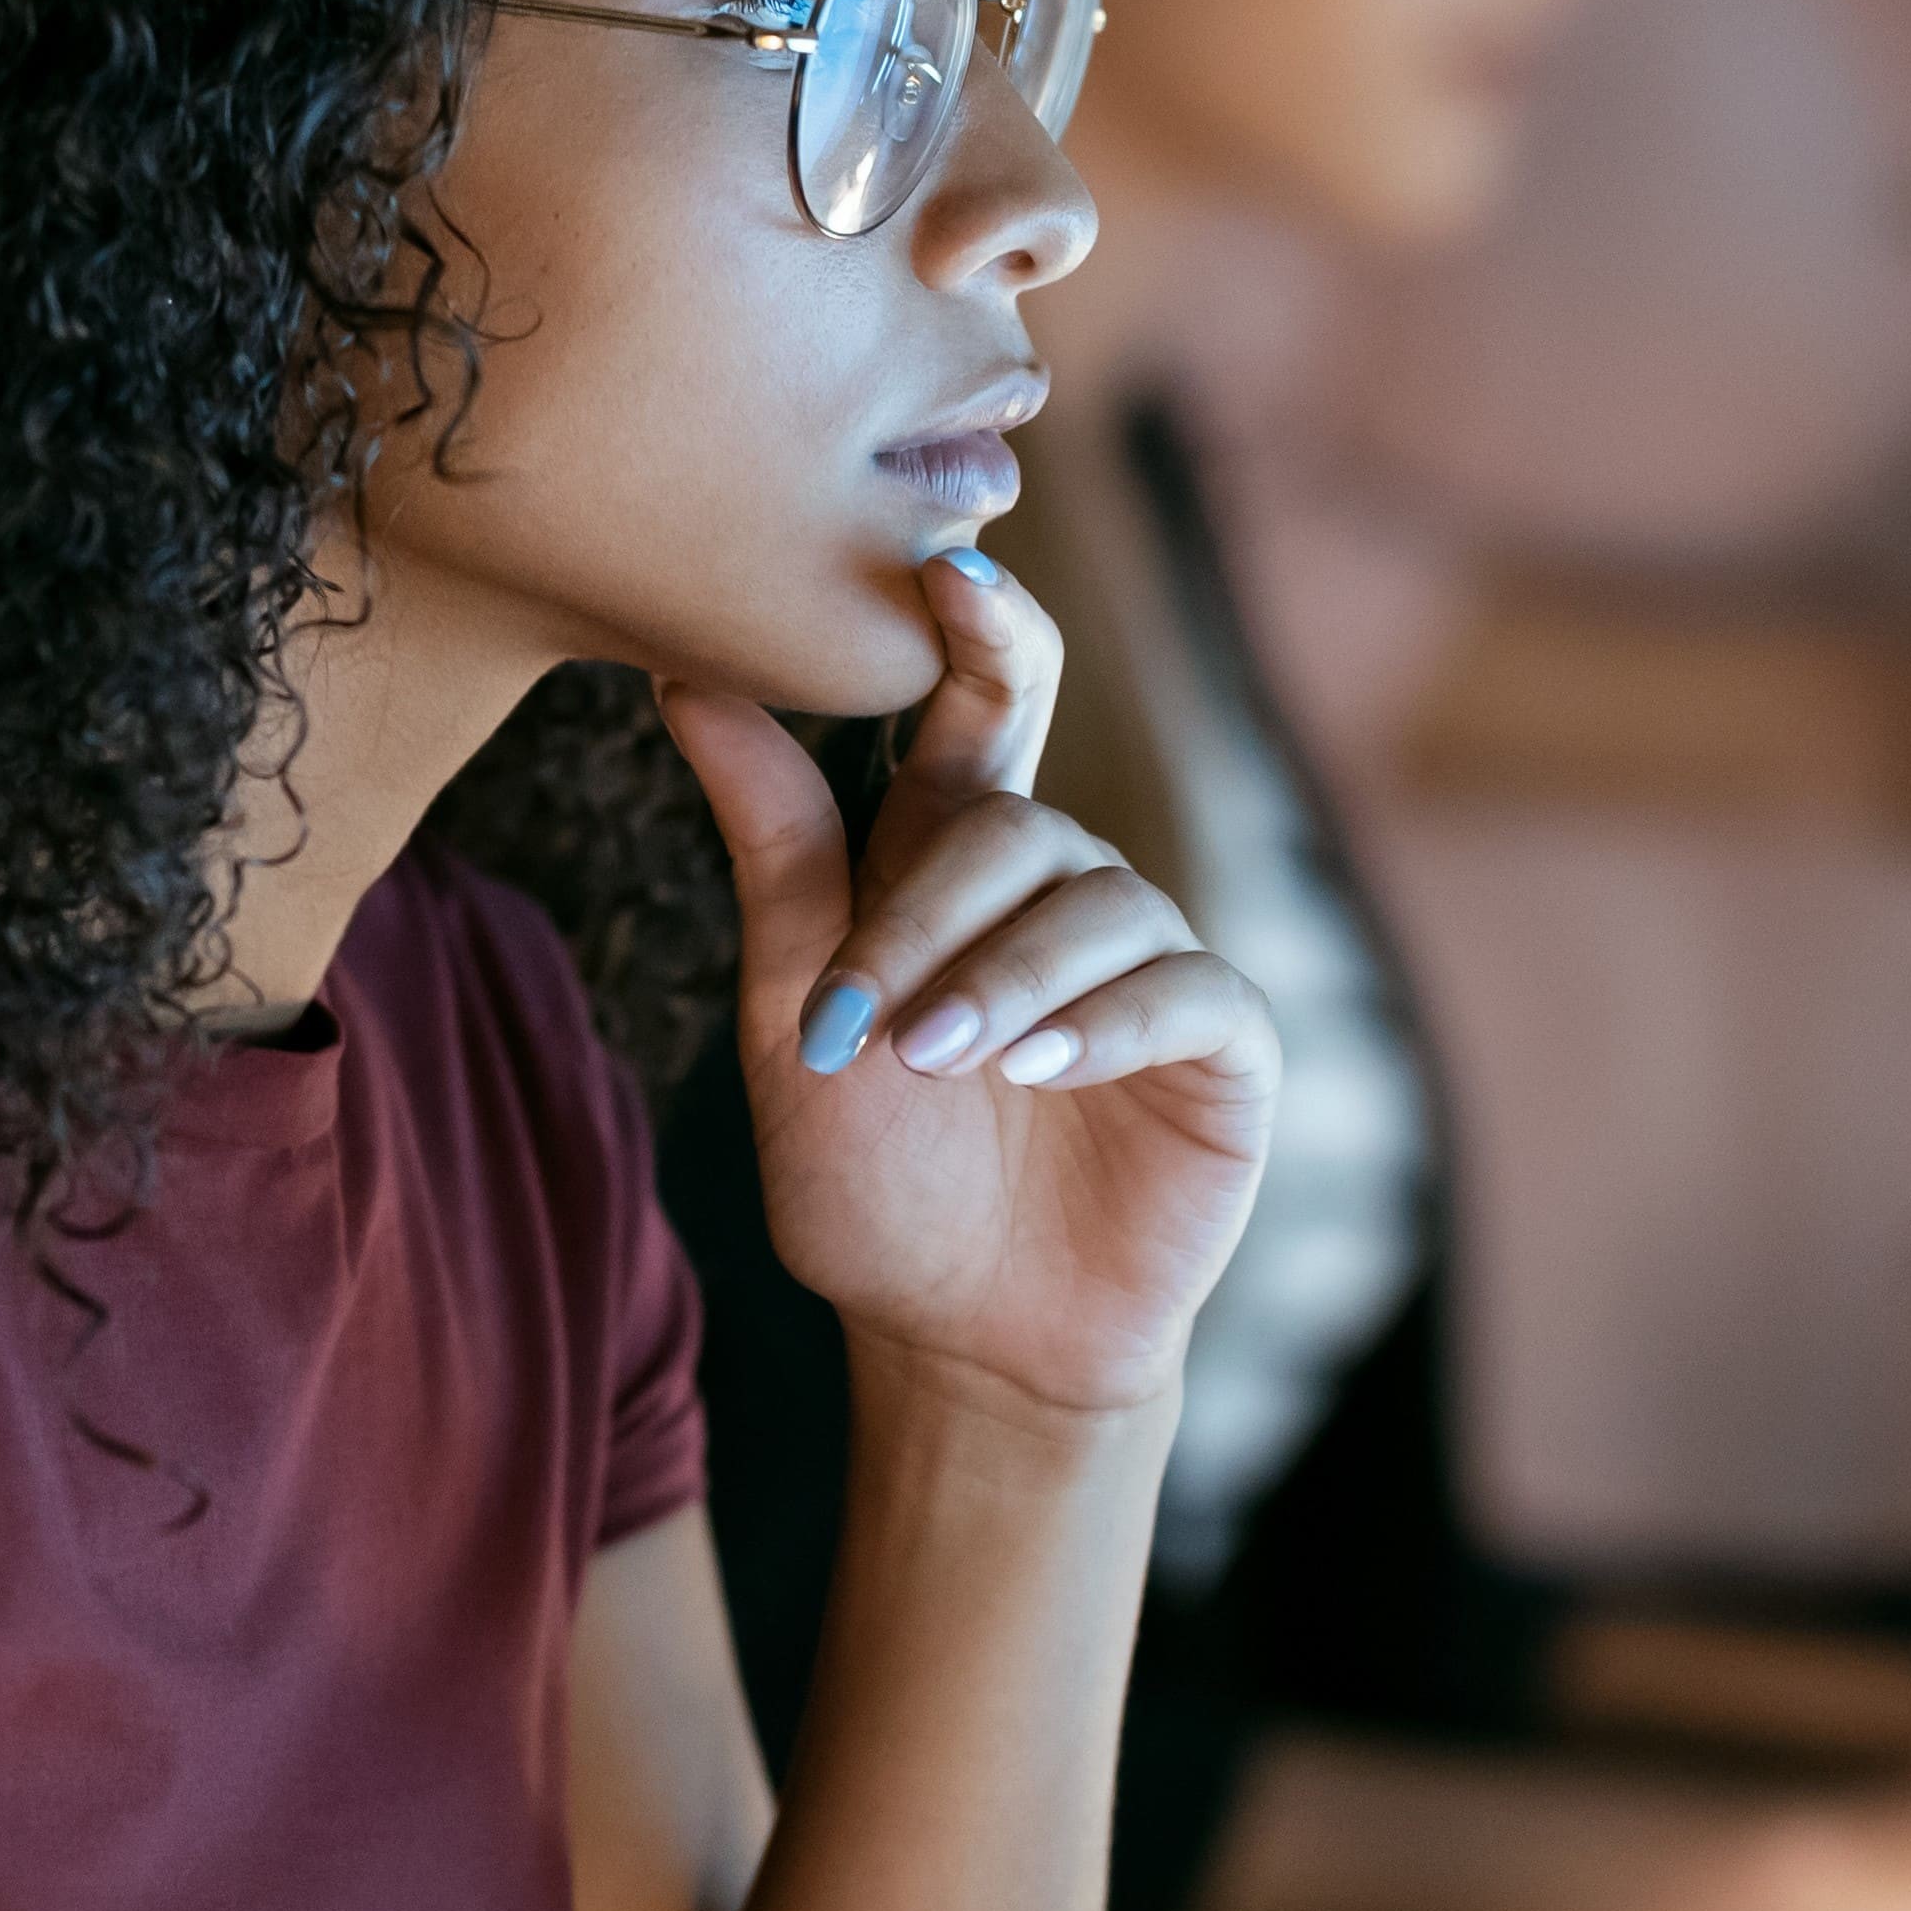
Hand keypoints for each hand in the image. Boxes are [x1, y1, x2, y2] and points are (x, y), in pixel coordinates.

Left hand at [656, 552, 1274, 1427]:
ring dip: (1007, 977)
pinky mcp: (1223, 1045)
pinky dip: (1105, 1020)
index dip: (978, 628)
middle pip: (1017, 821)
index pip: (982, 706)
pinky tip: (1041, 1068)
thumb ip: (774, 852)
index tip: (948, 566)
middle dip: (930, 911)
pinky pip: (1182, 990)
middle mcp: (1064, 889)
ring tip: (937, 1057)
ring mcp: (1153, 962)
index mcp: (958, 860)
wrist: (961, 1343)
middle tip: (864, 1017)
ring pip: (1097, 904)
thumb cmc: (875, 1182)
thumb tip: (686, 679)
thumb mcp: (798, 1017)